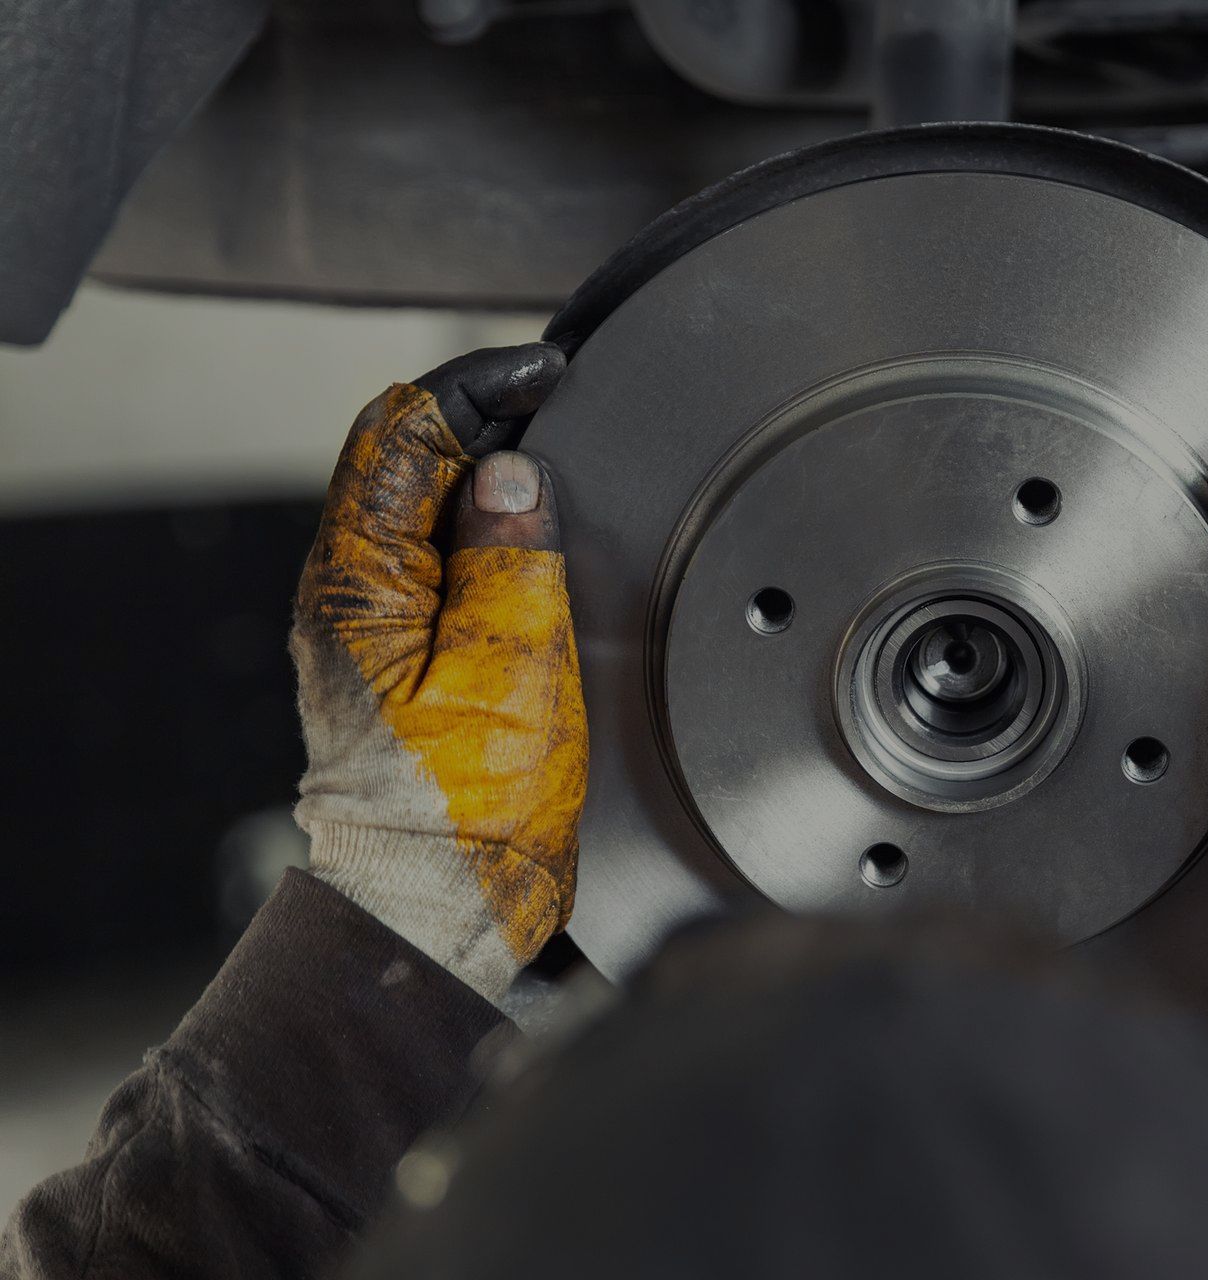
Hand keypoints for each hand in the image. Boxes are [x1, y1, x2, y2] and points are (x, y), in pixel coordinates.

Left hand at [291, 343, 585, 1003]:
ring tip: (559, 459)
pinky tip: (537, 539)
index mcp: (359, 586)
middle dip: (482, 414)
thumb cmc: (466, 815)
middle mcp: (351, 596)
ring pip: (421, 505)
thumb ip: (510, 559)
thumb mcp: (508, 672)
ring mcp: (373, 627)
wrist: (441, 907)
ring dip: (486, 469)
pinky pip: (440, 558)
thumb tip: (512, 471)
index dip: (477, 384)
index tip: (546, 372)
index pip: (401, 433)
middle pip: (402, 458)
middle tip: (561, 404)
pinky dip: (488, 527)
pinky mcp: (405, 657)